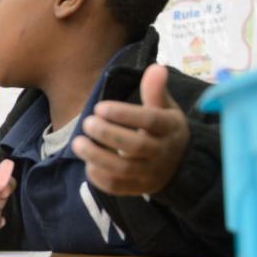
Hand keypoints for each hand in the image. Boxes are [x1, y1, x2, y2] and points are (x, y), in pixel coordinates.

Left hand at [72, 64, 189, 196]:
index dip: (124, 114)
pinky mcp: (137, 189)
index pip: (150, 121)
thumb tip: (156, 67)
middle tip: (86, 123)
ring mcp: (150, 173)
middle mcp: (163, 153)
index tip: (99, 107)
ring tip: (77, 143)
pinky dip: (98, 176)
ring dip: (96, 156)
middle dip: (107, 134)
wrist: (179, 165)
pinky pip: (116, 186)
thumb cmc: (164, 129)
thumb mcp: (165, 108)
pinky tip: (88, 162)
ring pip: (123, 169)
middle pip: (136, 146)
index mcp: (170, 128)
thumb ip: (155, 91)